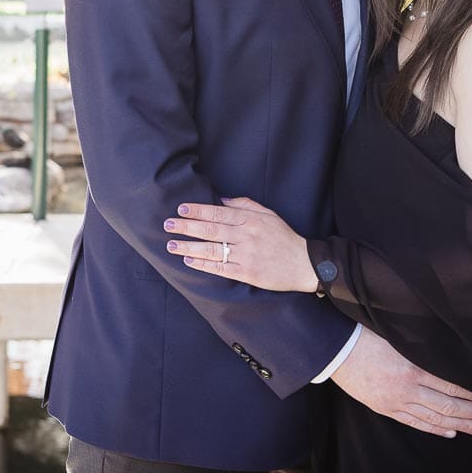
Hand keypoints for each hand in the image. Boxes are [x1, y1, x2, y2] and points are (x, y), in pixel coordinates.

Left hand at [163, 197, 315, 292]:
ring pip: (212, 249)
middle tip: (167, 225)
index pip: (218, 212)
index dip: (197, 210)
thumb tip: (221, 200)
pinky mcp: (247, 273)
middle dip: (186, 227)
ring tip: (171, 244)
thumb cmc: (284, 236)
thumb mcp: (268, 213)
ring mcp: (246, 255)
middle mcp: (246, 236)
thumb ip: (244, 204)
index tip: (180, 209)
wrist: (303, 263)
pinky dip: (203, 264)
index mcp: (250, 219)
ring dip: (188, 246)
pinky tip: (189, 260)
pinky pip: (220, 268)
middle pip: (210, 230)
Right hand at [331, 325, 471, 437]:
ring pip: (434, 418)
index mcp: (412, 368)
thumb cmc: (366, 336)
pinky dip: (434, 429)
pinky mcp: (386, 408)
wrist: (336, 350)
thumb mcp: (397, 337)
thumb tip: (448, 353)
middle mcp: (407, 388)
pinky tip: (449, 432)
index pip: (451, 386)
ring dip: (459, 424)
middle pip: (447, 405)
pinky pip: (415, 422)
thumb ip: (422, 348)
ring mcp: (396, 401)